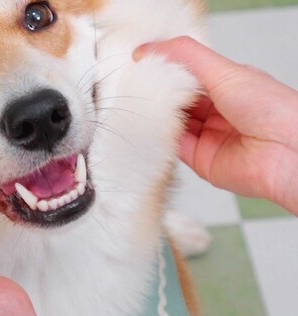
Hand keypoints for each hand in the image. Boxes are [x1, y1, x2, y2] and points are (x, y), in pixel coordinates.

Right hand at [135, 36, 297, 214]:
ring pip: (173, 123)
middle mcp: (219, 112)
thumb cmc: (272, 110)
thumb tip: (150, 48)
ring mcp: (209, 136)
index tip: (144, 63)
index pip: (190, 75)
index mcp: (230, 86)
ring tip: (141, 103)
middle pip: (178, 100)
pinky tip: (151, 125)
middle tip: (139, 83)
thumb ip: (187, 57)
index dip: (168, 68)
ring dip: (158, 115)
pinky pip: (173, 146)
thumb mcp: (225, 70)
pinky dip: (161, 136)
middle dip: (160, 92)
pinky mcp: (200, 159)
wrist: (286, 152)